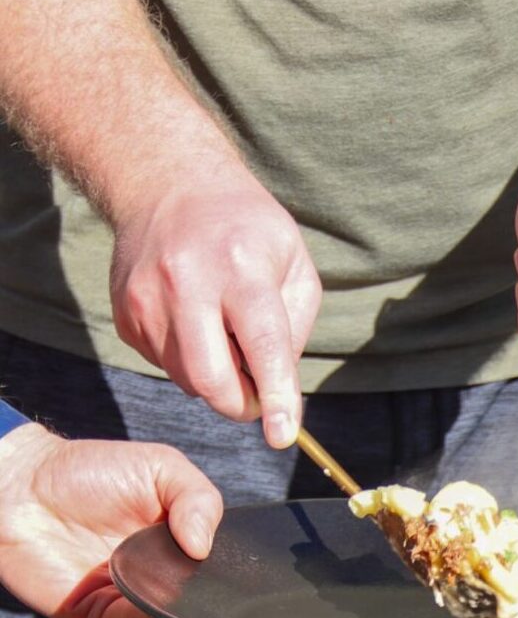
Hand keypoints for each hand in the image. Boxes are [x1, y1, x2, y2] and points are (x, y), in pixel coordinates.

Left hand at [0, 423, 220, 617]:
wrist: (21, 482)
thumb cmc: (89, 471)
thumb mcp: (161, 468)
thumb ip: (198, 499)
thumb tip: (206, 548)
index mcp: (182, 553)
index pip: (221, 581)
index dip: (239, 588)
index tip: (259, 591)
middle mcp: (159, 584)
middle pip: (200, 615)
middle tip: (240, 616)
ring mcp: (128, 604)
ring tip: (200, 613)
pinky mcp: (96, 616)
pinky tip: (155, 607)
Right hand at [109, 161, 321, 448]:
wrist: (167, 182)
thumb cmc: (246, 228)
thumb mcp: (293, 262)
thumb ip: (294, 329)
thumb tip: (277, 390)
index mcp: (240, 266)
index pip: (261, 343)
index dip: (274, 395)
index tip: (281, 435)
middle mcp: (186, 282)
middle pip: (212, 379)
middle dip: (241, 403)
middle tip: (257, 393)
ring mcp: (147, 299)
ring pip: (187, 381)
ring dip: (215, 378)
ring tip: (224, 333)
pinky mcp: (125, 315)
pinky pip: (164, 366)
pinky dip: (188, 360)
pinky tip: (193, 322)